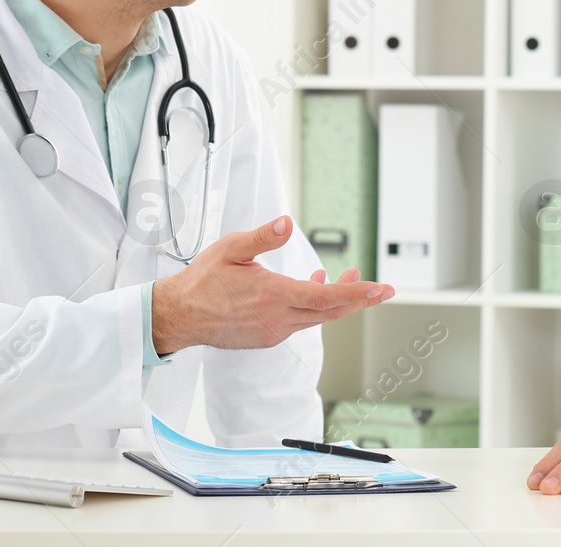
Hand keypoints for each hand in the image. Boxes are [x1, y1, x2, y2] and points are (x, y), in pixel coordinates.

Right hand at [151, 215, 392, 354]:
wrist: (180, 317)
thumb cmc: (202, 281)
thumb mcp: (231, 249)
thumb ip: (262, 237)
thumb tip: (286, 223)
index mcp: (274, 295)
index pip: (327, 297)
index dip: (357, 293)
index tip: (380, 289)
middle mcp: (278, 318)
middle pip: (330, 311)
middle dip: (358, 298)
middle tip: (380, 290)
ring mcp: (274, 331)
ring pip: (316, 317)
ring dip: (335, 300)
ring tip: (345, 279)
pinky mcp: (267, 337)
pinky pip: (300, 322)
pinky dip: (313, 307)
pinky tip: (311, 289)